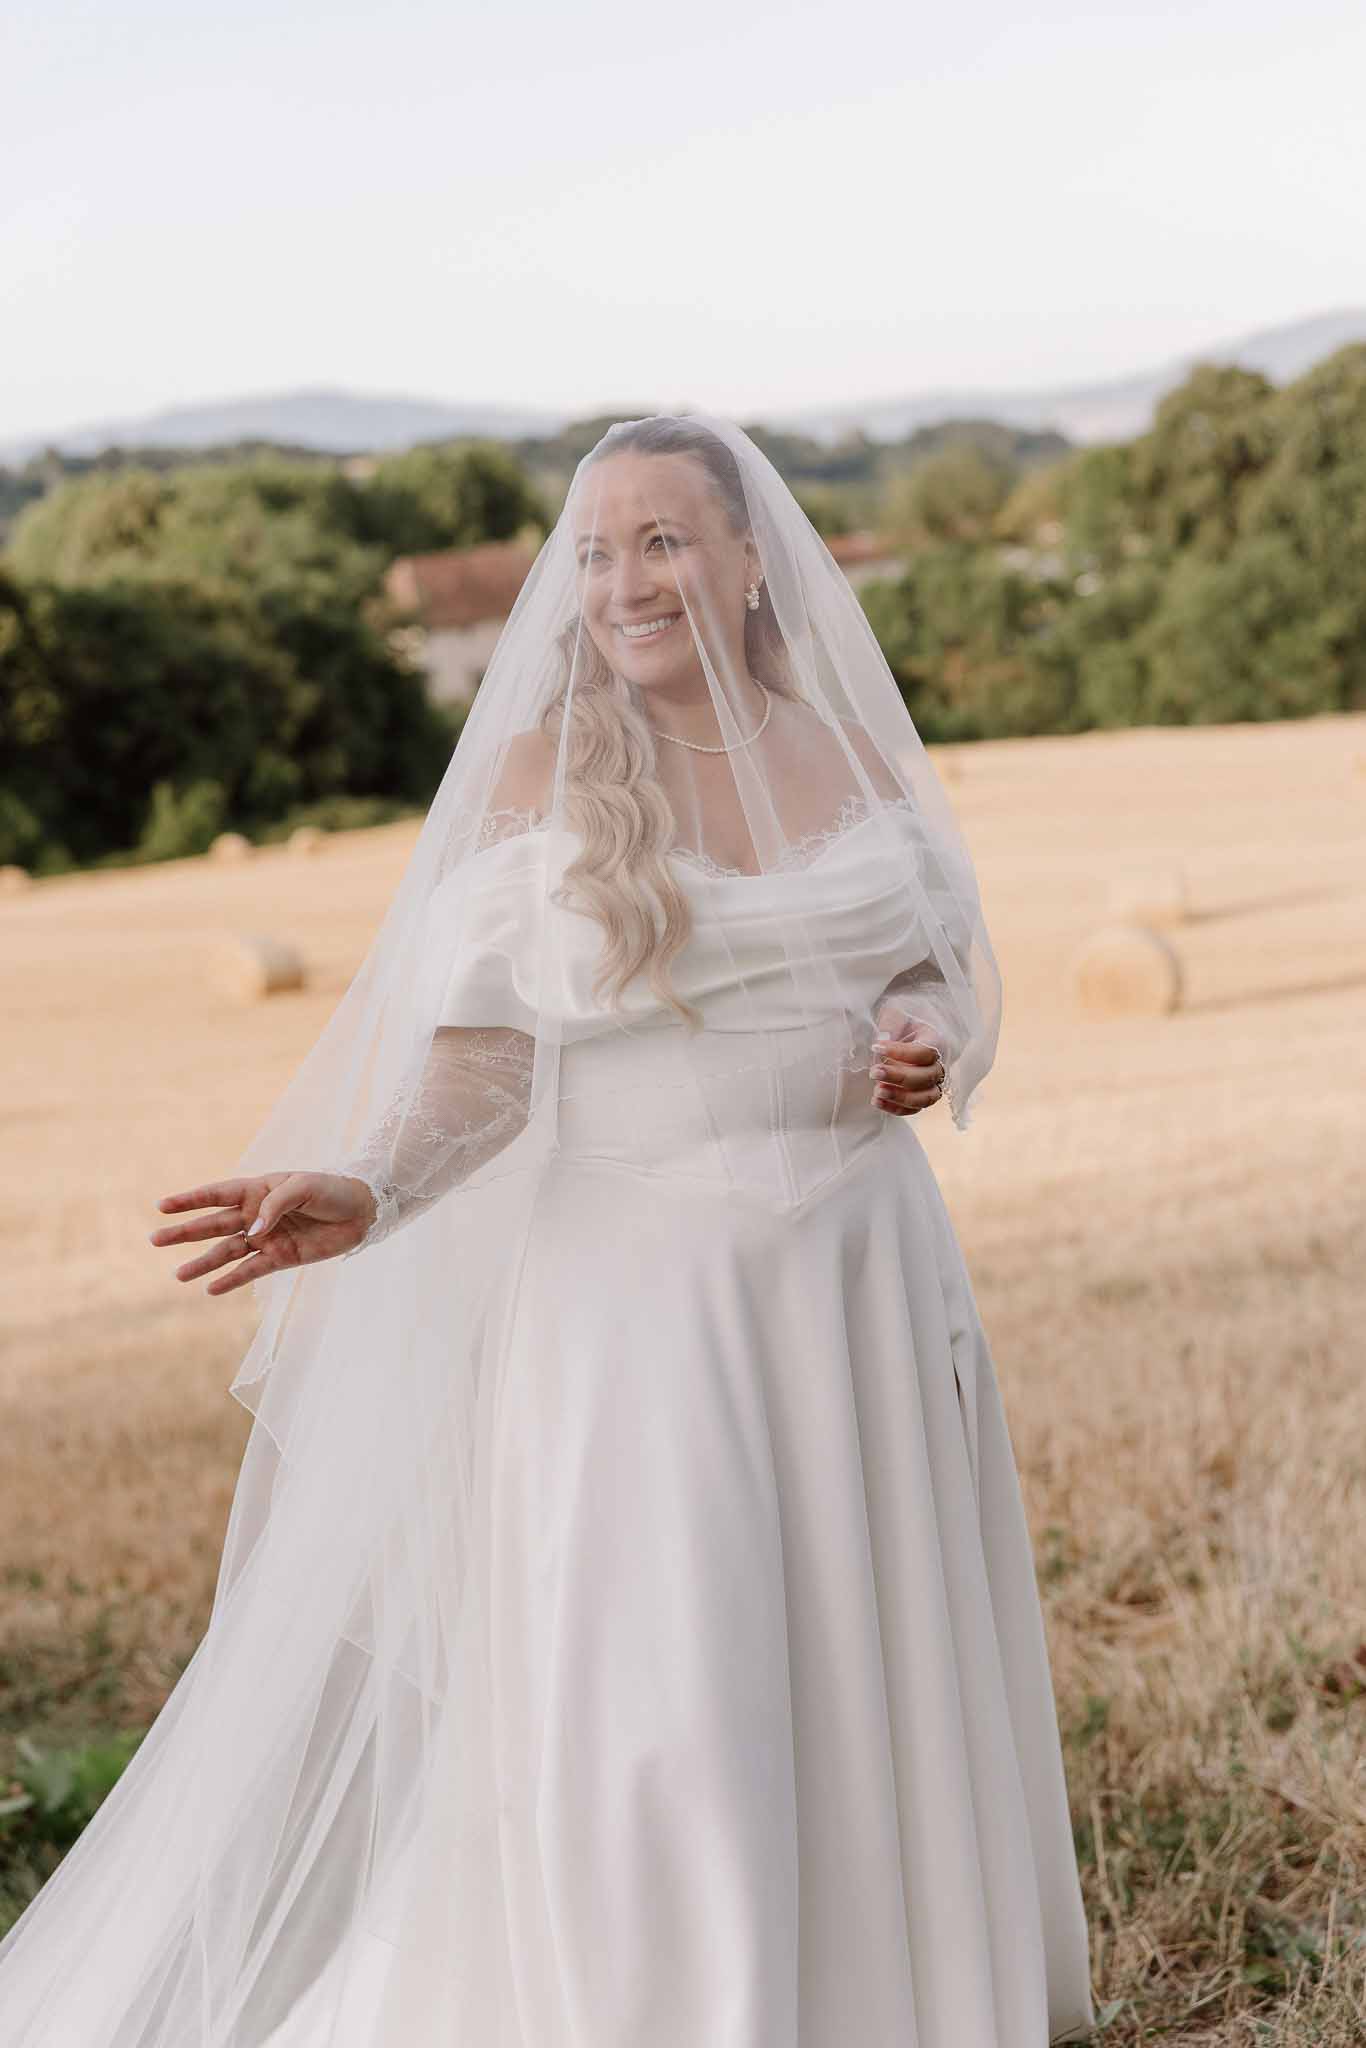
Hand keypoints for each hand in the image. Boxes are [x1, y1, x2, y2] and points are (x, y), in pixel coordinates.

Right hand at [149, 1172, 377, 1296]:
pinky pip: (250, 1270)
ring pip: (226, 1252)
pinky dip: (231, 1280)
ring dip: (203, 1263)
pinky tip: (210, 1288)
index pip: (217, 1194)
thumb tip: (252, 1229)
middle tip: (155, 1240)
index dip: (190, 1199)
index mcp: (258, 1189)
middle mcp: (256, 1215)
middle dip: (184, 1232)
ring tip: (178, 1275)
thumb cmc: (331, 1190)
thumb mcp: (304, 1186)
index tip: (161, 1206)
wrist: (362, 1212)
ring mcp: (265, 1238)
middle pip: (213, 1225)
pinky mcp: (280, 1258)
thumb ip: (275, 1205)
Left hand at [870, 1030, 945, 1116]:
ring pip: (925, 1098)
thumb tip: (883, 1041)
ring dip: (900, 1097)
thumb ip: (892, 1024)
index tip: (876, 1047)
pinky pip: (914, 1109)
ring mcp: (932, 1085)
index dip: (901, 1052)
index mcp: (936, 1042)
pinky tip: (876, 1101)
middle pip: (926, 1077)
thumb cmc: (901, 1023)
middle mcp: (938, 1066)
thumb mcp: (896, 1014)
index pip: (924, 1052)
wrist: (905, 1033)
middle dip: (898, 1077)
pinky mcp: (921, 1097)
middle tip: (874, 1072)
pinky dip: (896, 1108)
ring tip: (876, 1091)